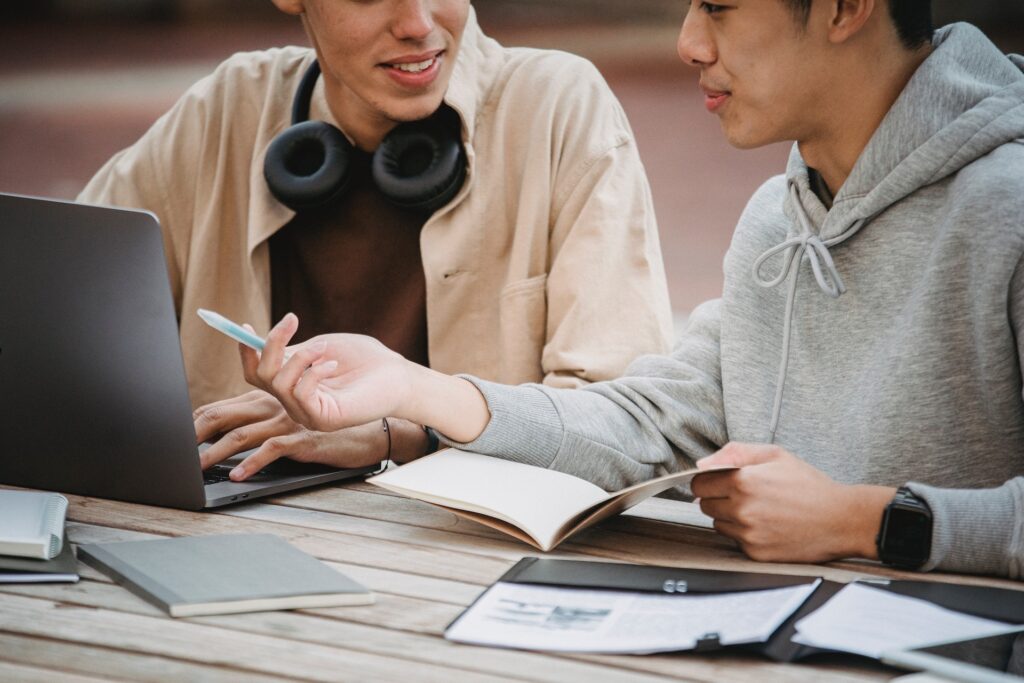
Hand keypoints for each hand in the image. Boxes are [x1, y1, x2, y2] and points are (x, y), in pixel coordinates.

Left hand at [193, 390, 392, 480]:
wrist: (367, 429)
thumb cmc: (331, 423)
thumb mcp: (294, 417)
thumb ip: (268, 418)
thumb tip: (237, 438)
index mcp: (265, 398)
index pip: (220, 406)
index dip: (194, 421)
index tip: (176, 439)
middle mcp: (271, 404)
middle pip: (220, 415)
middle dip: (192, 435)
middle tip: (173, 455)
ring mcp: (286, 419)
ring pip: (241, 433)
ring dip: (215, 453)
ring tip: (197, 471)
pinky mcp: (303, 437)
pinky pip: (273, 448)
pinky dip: (254, 463)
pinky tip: (240, 477)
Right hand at [240, 313, 416, 432]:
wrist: (398, 376)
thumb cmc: (366, 360)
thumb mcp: (322, 347)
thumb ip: (293, 349)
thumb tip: (259, 342)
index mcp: (294, 384)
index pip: (256, 374)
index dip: (246, 351)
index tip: (244, 325)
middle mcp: (296, 402)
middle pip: (260, 375)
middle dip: (271, 344)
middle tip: (291, 319)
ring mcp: (307, 413)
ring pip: (278, 382)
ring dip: (300, 355)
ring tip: (325, 347)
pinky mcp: (322, 419)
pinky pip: (300, 392)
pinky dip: (313, 371)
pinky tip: (333, 365)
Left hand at [691, 443, 894, 563]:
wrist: (841, 519)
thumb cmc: (810, 485)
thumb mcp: (775, 455)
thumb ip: (735, 453)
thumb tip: (702, 464)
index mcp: (742, 481)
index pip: (698, 484)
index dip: (708, 481)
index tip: (720, 482)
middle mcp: (741, 509)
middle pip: (705, 505)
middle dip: (719, 499)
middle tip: (745, 495)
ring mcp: (748, 534)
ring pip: (719, 524)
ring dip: (731, 517)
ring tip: (760, 510)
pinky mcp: (756, 553)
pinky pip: (736, 541)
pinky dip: (746, 534)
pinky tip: (767, 526)